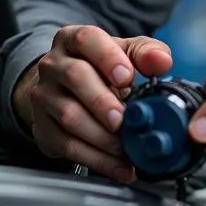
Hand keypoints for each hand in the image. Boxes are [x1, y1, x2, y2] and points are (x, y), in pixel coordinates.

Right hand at [12, 25, 172, 181]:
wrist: (65, 90)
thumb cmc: (99, 68)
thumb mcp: (124, 53)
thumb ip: (146, 53)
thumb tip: (162, 61)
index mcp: (72, 40)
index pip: (86, 39)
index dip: (108, 57)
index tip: (127, 76)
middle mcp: (53, 66)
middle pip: (75, 77)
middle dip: (103, 101)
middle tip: (123, 119)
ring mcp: (44, 98)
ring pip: (69, 116)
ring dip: (102, 136)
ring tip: (126, 146)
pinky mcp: (43, 129)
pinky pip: (68, 146)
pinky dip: (98, 160)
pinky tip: (119, 166)